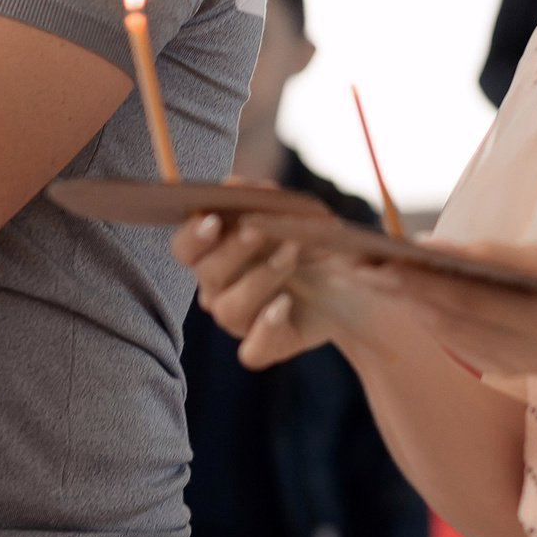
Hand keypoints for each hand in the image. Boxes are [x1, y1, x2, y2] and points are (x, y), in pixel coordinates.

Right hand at [170, 212, 344, 367]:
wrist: (352, 278)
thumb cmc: (312, 239)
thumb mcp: (294, 212)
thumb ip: (261, 198)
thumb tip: (233, 184)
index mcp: (216, 254)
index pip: (185, 249)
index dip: (192, 236)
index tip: (213, 219)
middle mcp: (220, 290)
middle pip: (206, 275)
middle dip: (231, 251)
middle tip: (256, 230)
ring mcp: (242, 321)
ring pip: (228, 310)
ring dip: (259, 278)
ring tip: (291, 252)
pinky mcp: (268, 346)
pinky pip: (252, 352)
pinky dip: (266, 328)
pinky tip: (284, 304)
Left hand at [357, 240, 536, 378]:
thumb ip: (495, 256)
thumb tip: (432, 247)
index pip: (469, 301)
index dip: (424, 282)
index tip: (384, 260)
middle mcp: (516, 352)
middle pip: (444, 319)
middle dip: (396, 291)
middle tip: (353, 266)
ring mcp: (502, 366)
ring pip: (440, 332)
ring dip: (399, 303)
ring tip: (362, 274)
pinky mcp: (492, 369)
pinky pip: (449, 340)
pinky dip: (419, 315)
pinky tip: (392, 292)